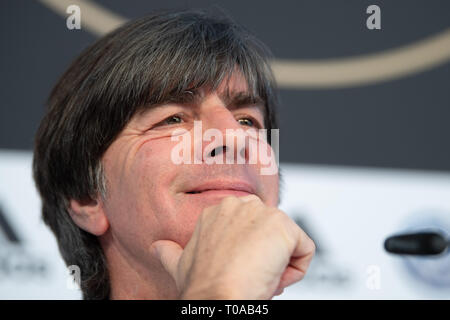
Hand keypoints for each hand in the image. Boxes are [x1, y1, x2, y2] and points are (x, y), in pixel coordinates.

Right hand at [150, 195, 314, 298]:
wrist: (216, 298)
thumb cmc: (201, 286)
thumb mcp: (180, 265)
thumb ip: (170, 252)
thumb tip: (157, 247)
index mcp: (218, 212)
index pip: (251, 227)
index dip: (249, 252)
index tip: (239, 269)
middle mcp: (240, 206)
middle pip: (271, 231)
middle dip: (266, 256)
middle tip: (251, 276)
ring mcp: (263, 214)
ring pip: (288, 241)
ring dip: (280, 265)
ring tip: (260, 280)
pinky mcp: (283, 227)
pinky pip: (306, 249)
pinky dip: (297, 270)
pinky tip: (275, 279)